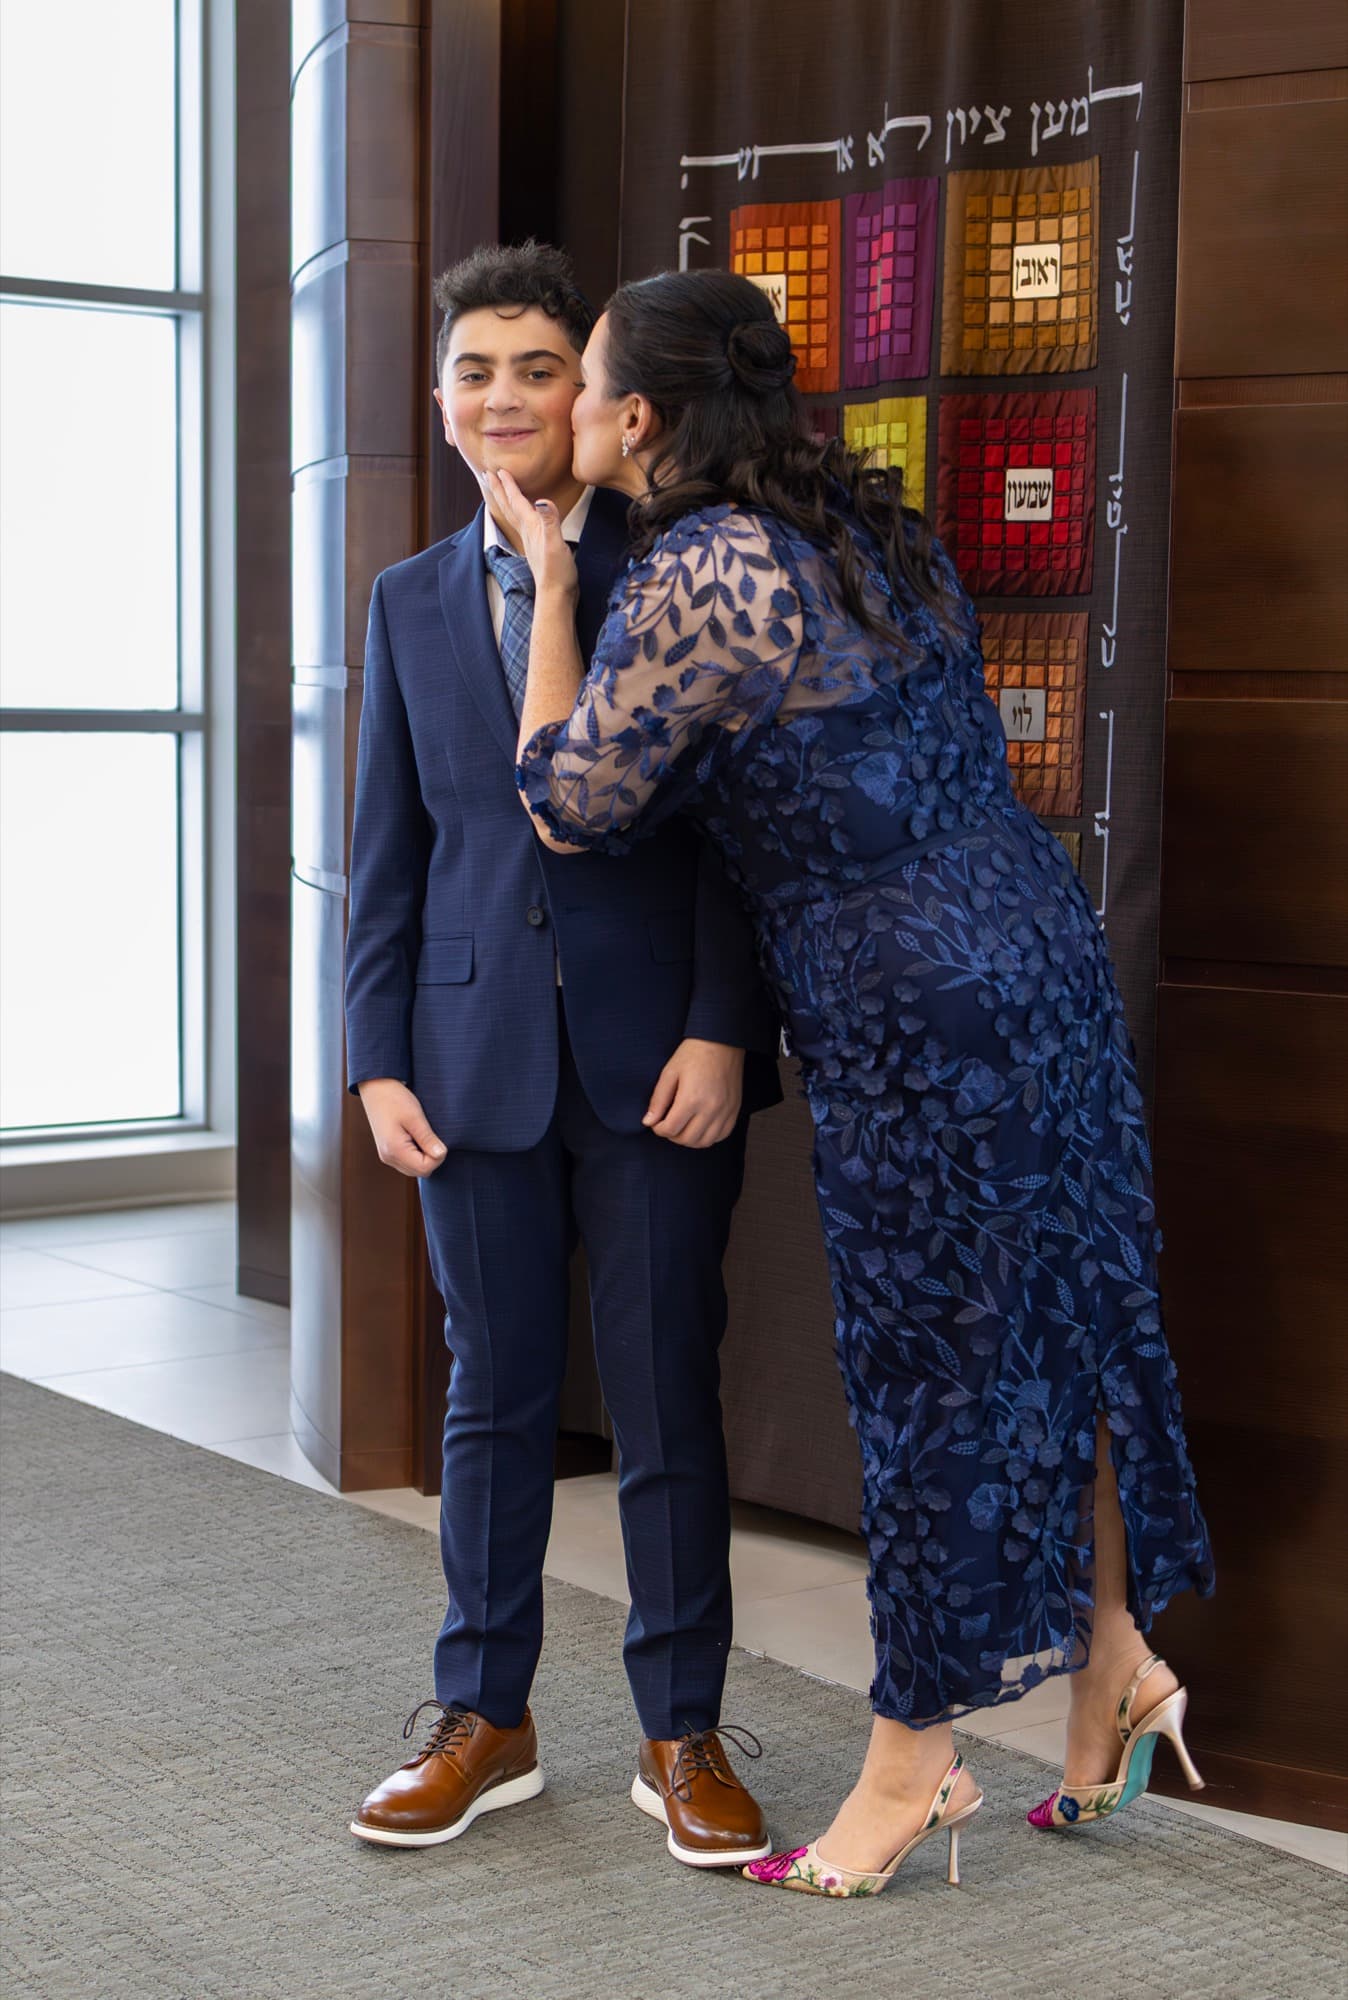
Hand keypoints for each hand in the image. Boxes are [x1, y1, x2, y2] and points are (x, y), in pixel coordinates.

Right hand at [357, 1078, 446, 1177]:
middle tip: (433, 1136)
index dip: (438, 1156)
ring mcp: (387, 1156)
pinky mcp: (388, 1151)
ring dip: (424, 1157)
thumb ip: (427, 1138)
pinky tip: (418, 1138)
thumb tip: (441, 1154)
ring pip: (414, 1169)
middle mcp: (389, 1157)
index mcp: (394, 1150)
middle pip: (419, 1171)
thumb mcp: (415, 1117)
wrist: (376, 1088)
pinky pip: (407, 1162)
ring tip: (424, 1135)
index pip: (424, 1168)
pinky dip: (417, 1155)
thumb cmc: (394, 1099)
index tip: (439, 1139)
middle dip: (432, 1158)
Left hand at [483, 467, 578, 599]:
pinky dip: (518, 514)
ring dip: (505, 500)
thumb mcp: (555, 544)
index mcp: (531, 528)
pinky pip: (523, 524)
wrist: (557, 595)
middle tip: (488, 474)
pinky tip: (523, 515)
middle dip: (499, 490)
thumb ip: (550, 522)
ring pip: (513, 515)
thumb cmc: (557, 572)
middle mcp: (528, 532)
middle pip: (508, 507)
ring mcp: (531, 541)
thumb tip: (542, 501)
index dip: (509, 485)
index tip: (499, 470)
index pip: (516, 502)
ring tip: (500, 490)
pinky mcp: (537, 547)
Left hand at [642, 1039, 743, 1148]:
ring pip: (704, 1142)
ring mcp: (725, 1111)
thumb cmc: (694, 1054)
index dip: (658, 1129)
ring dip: (689, 1139)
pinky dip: (708, 1137)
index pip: (670, 1129)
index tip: (656, 1122)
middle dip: (672, 1136)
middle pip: (687, 1139)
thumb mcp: (669, 1073)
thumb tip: (648, 1121)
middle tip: (667, 1125)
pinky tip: (700, 1126)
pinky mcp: (734, 1110)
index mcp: (692, 1099)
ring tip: (682, 1127)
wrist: (722, 1042)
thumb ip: (658, 1100)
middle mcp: (710, 1109)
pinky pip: (721, 1135)